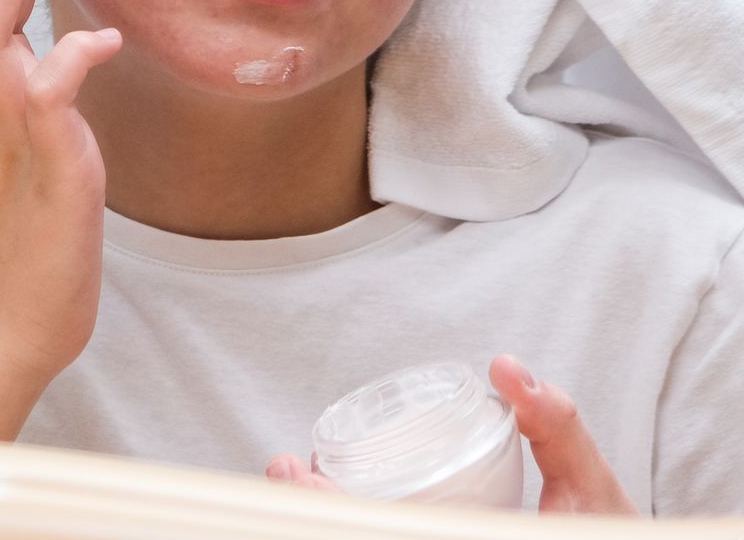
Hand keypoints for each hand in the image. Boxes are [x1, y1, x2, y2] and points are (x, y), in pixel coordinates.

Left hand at [264, 355, 637, 514]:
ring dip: (325, 521)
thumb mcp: (594, 488)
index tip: (296, 472)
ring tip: (293, 482)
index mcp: (477, 539)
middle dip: (314, 513)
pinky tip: (331, 503)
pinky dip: (351, 525)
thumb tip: (506, 369)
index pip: (388, 531)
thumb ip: (556, 426)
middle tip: (285, 471)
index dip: (330, 508)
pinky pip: (385, 535)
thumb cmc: (607, 535)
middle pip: (365, 538)